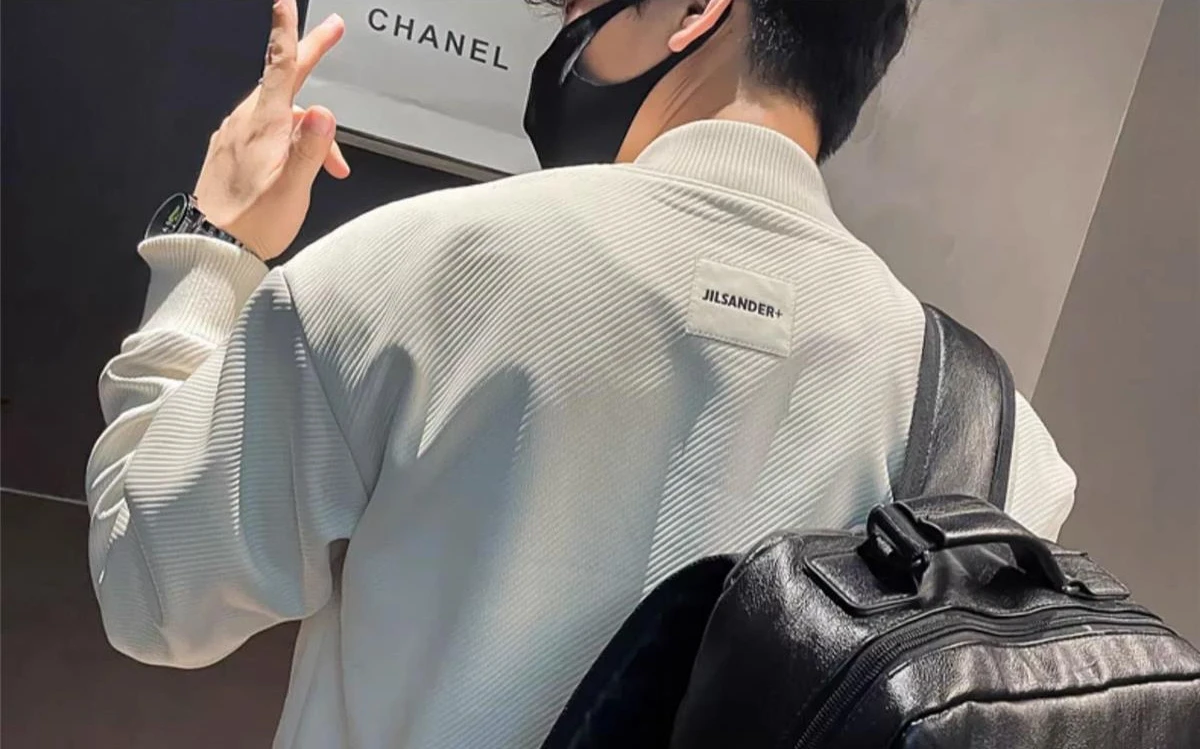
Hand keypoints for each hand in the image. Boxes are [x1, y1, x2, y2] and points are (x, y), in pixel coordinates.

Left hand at [193, 1, 349, 260]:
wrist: (211, 249)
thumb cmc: (255, 222)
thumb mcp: (293, 187)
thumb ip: (312, 149)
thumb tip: (327, 111)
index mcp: (265, 124)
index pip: (280, 66)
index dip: (290, 33)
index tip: (287, 4)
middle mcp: (246, 122)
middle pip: (285, 84)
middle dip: (311, 62)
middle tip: (332, 33)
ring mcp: (234, 136)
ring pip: (280, 115)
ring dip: (309, 129)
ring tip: (335, 167)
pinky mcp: (228, 152)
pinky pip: (265, 132)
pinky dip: (289, 140)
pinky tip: (299, 166)